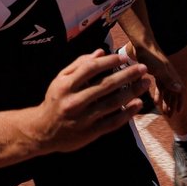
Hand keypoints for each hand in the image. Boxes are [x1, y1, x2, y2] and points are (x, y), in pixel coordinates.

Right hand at [27, 51, 149, 153]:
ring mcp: (82, 119)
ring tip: (145, 83)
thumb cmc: (55, 100)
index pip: (90, 69)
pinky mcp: (89, 133)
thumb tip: (101, 52)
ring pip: (112, 104)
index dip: (109, 62)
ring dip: (132, 92)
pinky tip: (139, 103)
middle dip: (127, 75)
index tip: (124, 57)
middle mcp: (73, 102)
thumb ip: (79, 65)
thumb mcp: (60, 80)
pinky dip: (127, 113)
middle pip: (105, 86)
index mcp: (65, 86)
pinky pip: (112, 122)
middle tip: (143, 68)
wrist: (41, 132)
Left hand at [130, 47, 183, 116]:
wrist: (142, 43)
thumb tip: (181, 91)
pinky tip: (155, 100)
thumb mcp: (160, 69)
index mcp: (171, 75)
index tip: (178, 112)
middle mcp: (169, 75)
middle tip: (170, 115)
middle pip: (172, 92)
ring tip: (164, 111)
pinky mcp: (155, 71)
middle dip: (172, 104)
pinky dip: (159, 94)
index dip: (179, 101)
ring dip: (166, 100)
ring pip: (166, 90)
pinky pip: (159, 86)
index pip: (178, 91)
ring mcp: (162, 73)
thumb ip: (169, 80)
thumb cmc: (151, 55)